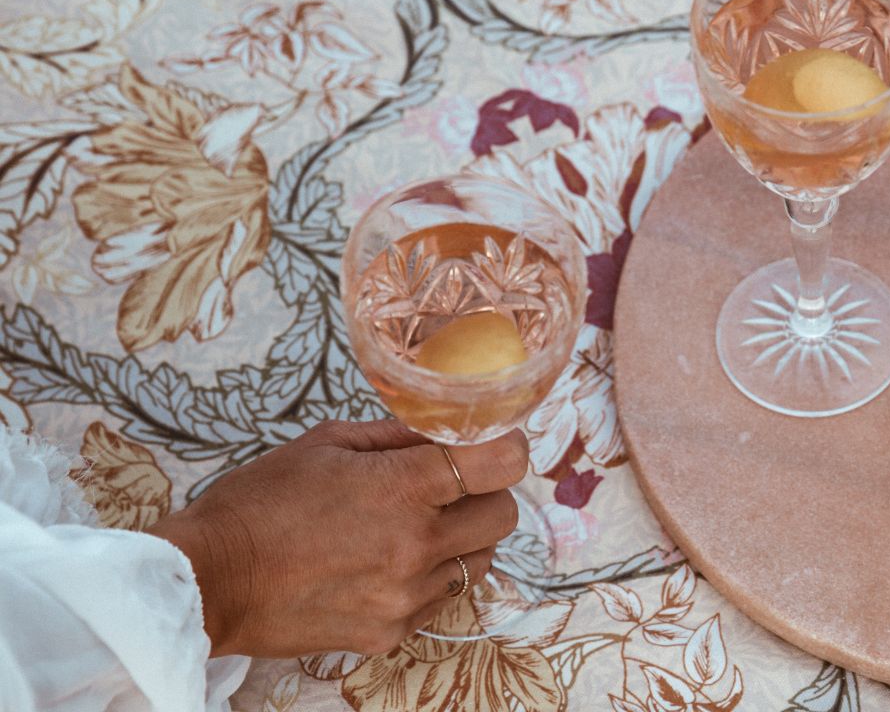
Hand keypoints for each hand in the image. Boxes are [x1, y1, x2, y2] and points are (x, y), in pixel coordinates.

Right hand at [149, 419, 527, 657]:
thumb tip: (444, 426)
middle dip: (487, 492)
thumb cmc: (262, 501)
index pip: (500, 465)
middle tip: (453, 482)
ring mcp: (405, 598)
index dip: (506, 446)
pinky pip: (440, 600)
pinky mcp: (389, 634)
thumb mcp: (329, 442)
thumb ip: (397, 434)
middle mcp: (415, 546)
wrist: (210, 580)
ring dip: (464, 538)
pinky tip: (388, 562)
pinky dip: (430, 578)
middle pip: (504, 515)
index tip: (496, 441)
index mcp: (403, 489)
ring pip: (479, 561)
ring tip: (416, 524)